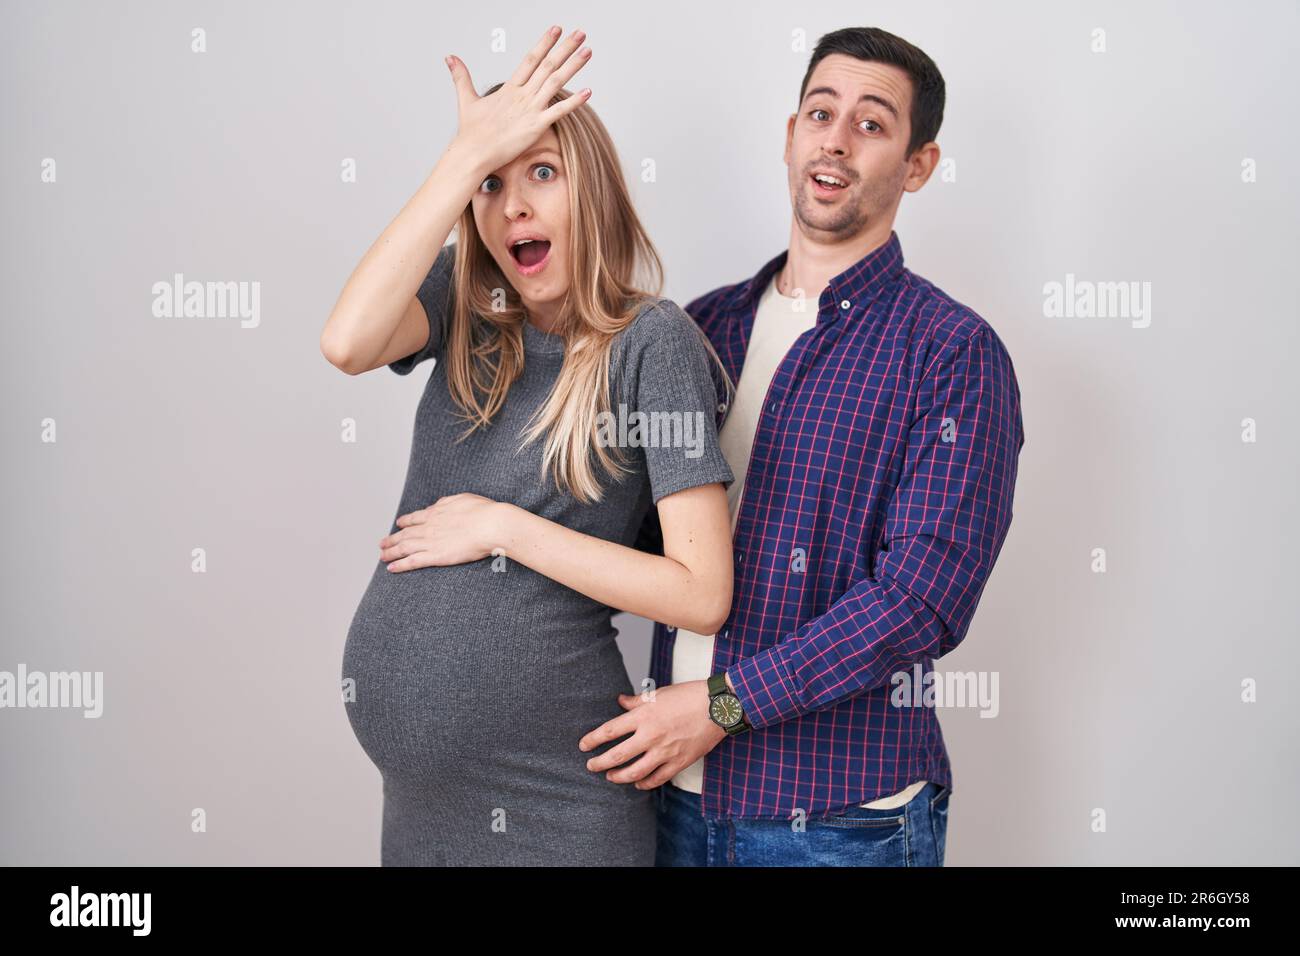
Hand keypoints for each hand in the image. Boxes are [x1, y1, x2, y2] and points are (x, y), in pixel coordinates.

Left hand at [380, 493, 512, 570]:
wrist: (490, 524)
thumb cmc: (483, 511)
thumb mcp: (462, 499)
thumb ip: (448, 502)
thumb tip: (439, 504)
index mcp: (437, 512)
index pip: (415, 518)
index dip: (405, 522)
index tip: (399, 525)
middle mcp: (429, 526)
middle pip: (405, 534)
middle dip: (392, 539)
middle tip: (382, 544)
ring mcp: (430, 541)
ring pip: (404, 547)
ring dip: (391, 552)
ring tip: (382, 556)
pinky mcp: (435, 556)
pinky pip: (412, 561)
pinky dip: (400, 565)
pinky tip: (391, 568)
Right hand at [444, 25, 591, 176]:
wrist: (473, 153)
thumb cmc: (471, 132)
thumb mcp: (467, 99)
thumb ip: (461, 76)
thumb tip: (450, 57)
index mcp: (509, 88)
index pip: (530, 59)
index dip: (544, 43)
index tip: (556, 29)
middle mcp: (522, 95)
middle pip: (547, 65)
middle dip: (565, 48)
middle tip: (580, 33)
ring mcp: (530, 110)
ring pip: (555, 82)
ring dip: (573, 65)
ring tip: (588, 51)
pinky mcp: (535, 126)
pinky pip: (558, 111)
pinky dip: (574, 101)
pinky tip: (588, 91)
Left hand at [577, 680, 727, 789]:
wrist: (717, 707)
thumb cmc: (688, 696)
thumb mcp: (658, 694)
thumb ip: (636, 701)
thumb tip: (619, 701)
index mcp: (644, 716)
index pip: (610, 731)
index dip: (593, 740)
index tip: (583, 745)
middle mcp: (651, 736)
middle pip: (617, 756)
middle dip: (599, 763)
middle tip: (590, 766)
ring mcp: (665, 751)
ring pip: (635, 772)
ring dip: (618, 777)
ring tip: (610, 777)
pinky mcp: (679, 762)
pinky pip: (657, 779)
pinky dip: (644, 783)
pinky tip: (637, 783)